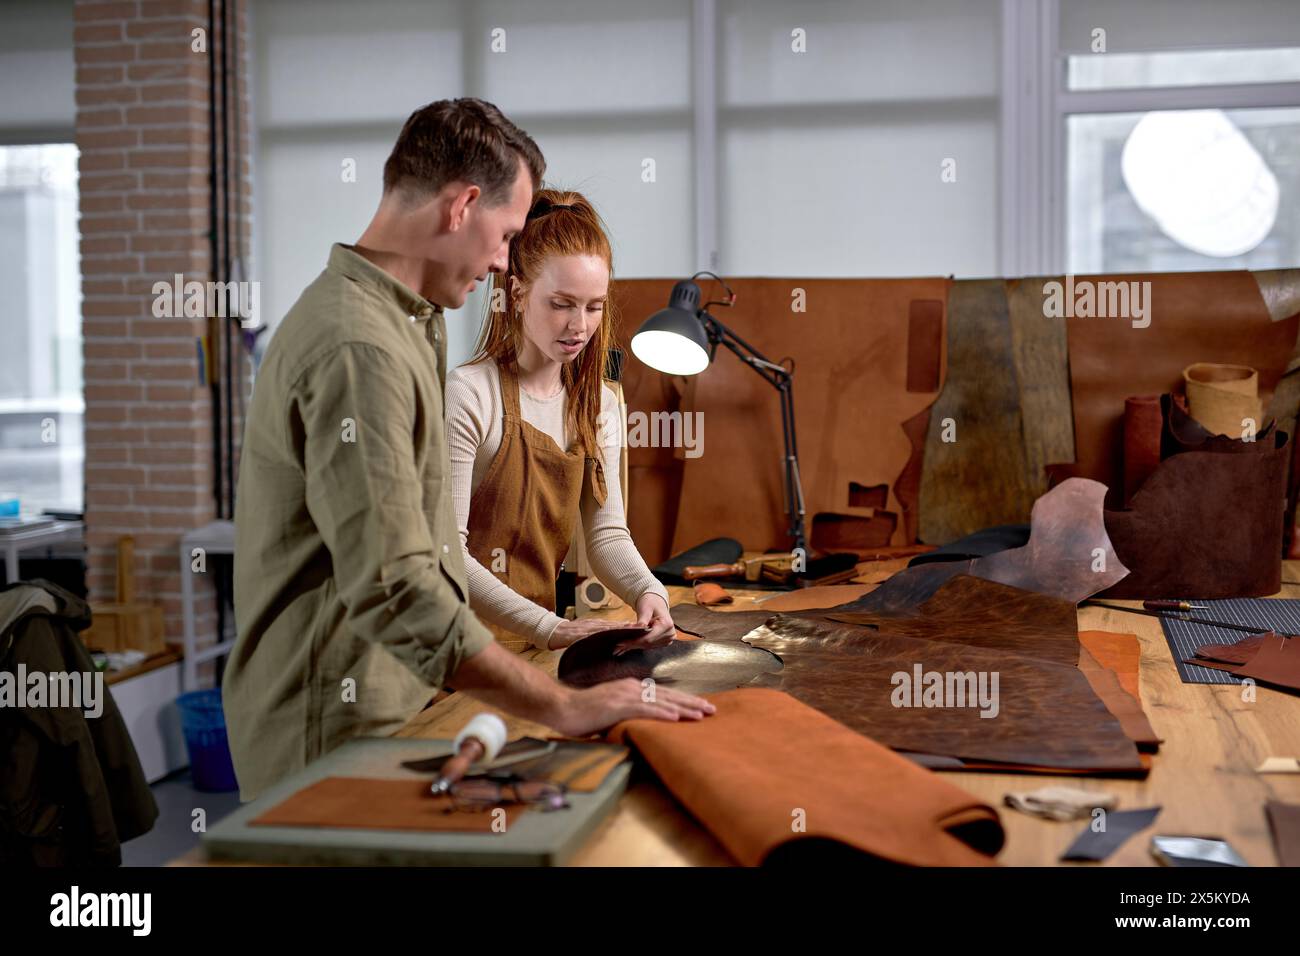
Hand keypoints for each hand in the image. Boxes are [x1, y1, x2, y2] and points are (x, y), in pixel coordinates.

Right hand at [546, 617, 643, 650]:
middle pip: (616, 625)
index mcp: (598, 625)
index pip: (617, 626)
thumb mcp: (588, 633)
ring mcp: (589, 628)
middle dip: (629, 627)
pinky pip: (594, 633)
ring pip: (608, 628)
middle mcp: (596, 625)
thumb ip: (600, 635)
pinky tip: (612, 634)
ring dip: (620, 629)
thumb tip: (614, 643)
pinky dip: (604, 633)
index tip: (642, 628)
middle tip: (643, 628)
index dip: (629, 627)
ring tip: (633, 630)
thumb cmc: (571, 635)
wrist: (555, 632)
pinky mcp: (582, 633)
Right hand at [549, 679, 714, 736]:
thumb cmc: (582, 712)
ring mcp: (624, 696)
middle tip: (711, 710)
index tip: (700, 707)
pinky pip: (644, 710)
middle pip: (667, 696)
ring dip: (683, 708)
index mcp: (630, 688)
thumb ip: (627, 713)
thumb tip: (642, 724)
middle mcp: (631, 688)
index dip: (683, 701)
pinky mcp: (617, 705)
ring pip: (661, 702)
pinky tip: (675, 718)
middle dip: (691, 703)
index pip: (663, 695)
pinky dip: (661, 713)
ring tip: (701, 714)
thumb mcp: (610, 711)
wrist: (560, 706)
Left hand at [617, 593, 674, 653]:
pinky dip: (638, 645)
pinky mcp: (663, 642)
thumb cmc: (651, 602)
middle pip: (647, 644)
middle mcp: (670, 634)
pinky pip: (649, 646)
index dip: (634, 641)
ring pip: (647, 646)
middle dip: (632, 645)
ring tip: (620, 648)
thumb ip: (642, 620)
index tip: (621, 643)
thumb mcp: (645, 608)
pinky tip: (627, 646)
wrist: (656, 602)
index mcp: (667, 625)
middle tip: (617, 647)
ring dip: (633, 647)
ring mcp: (668, 639)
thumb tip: (636, 629)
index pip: (648, 638)